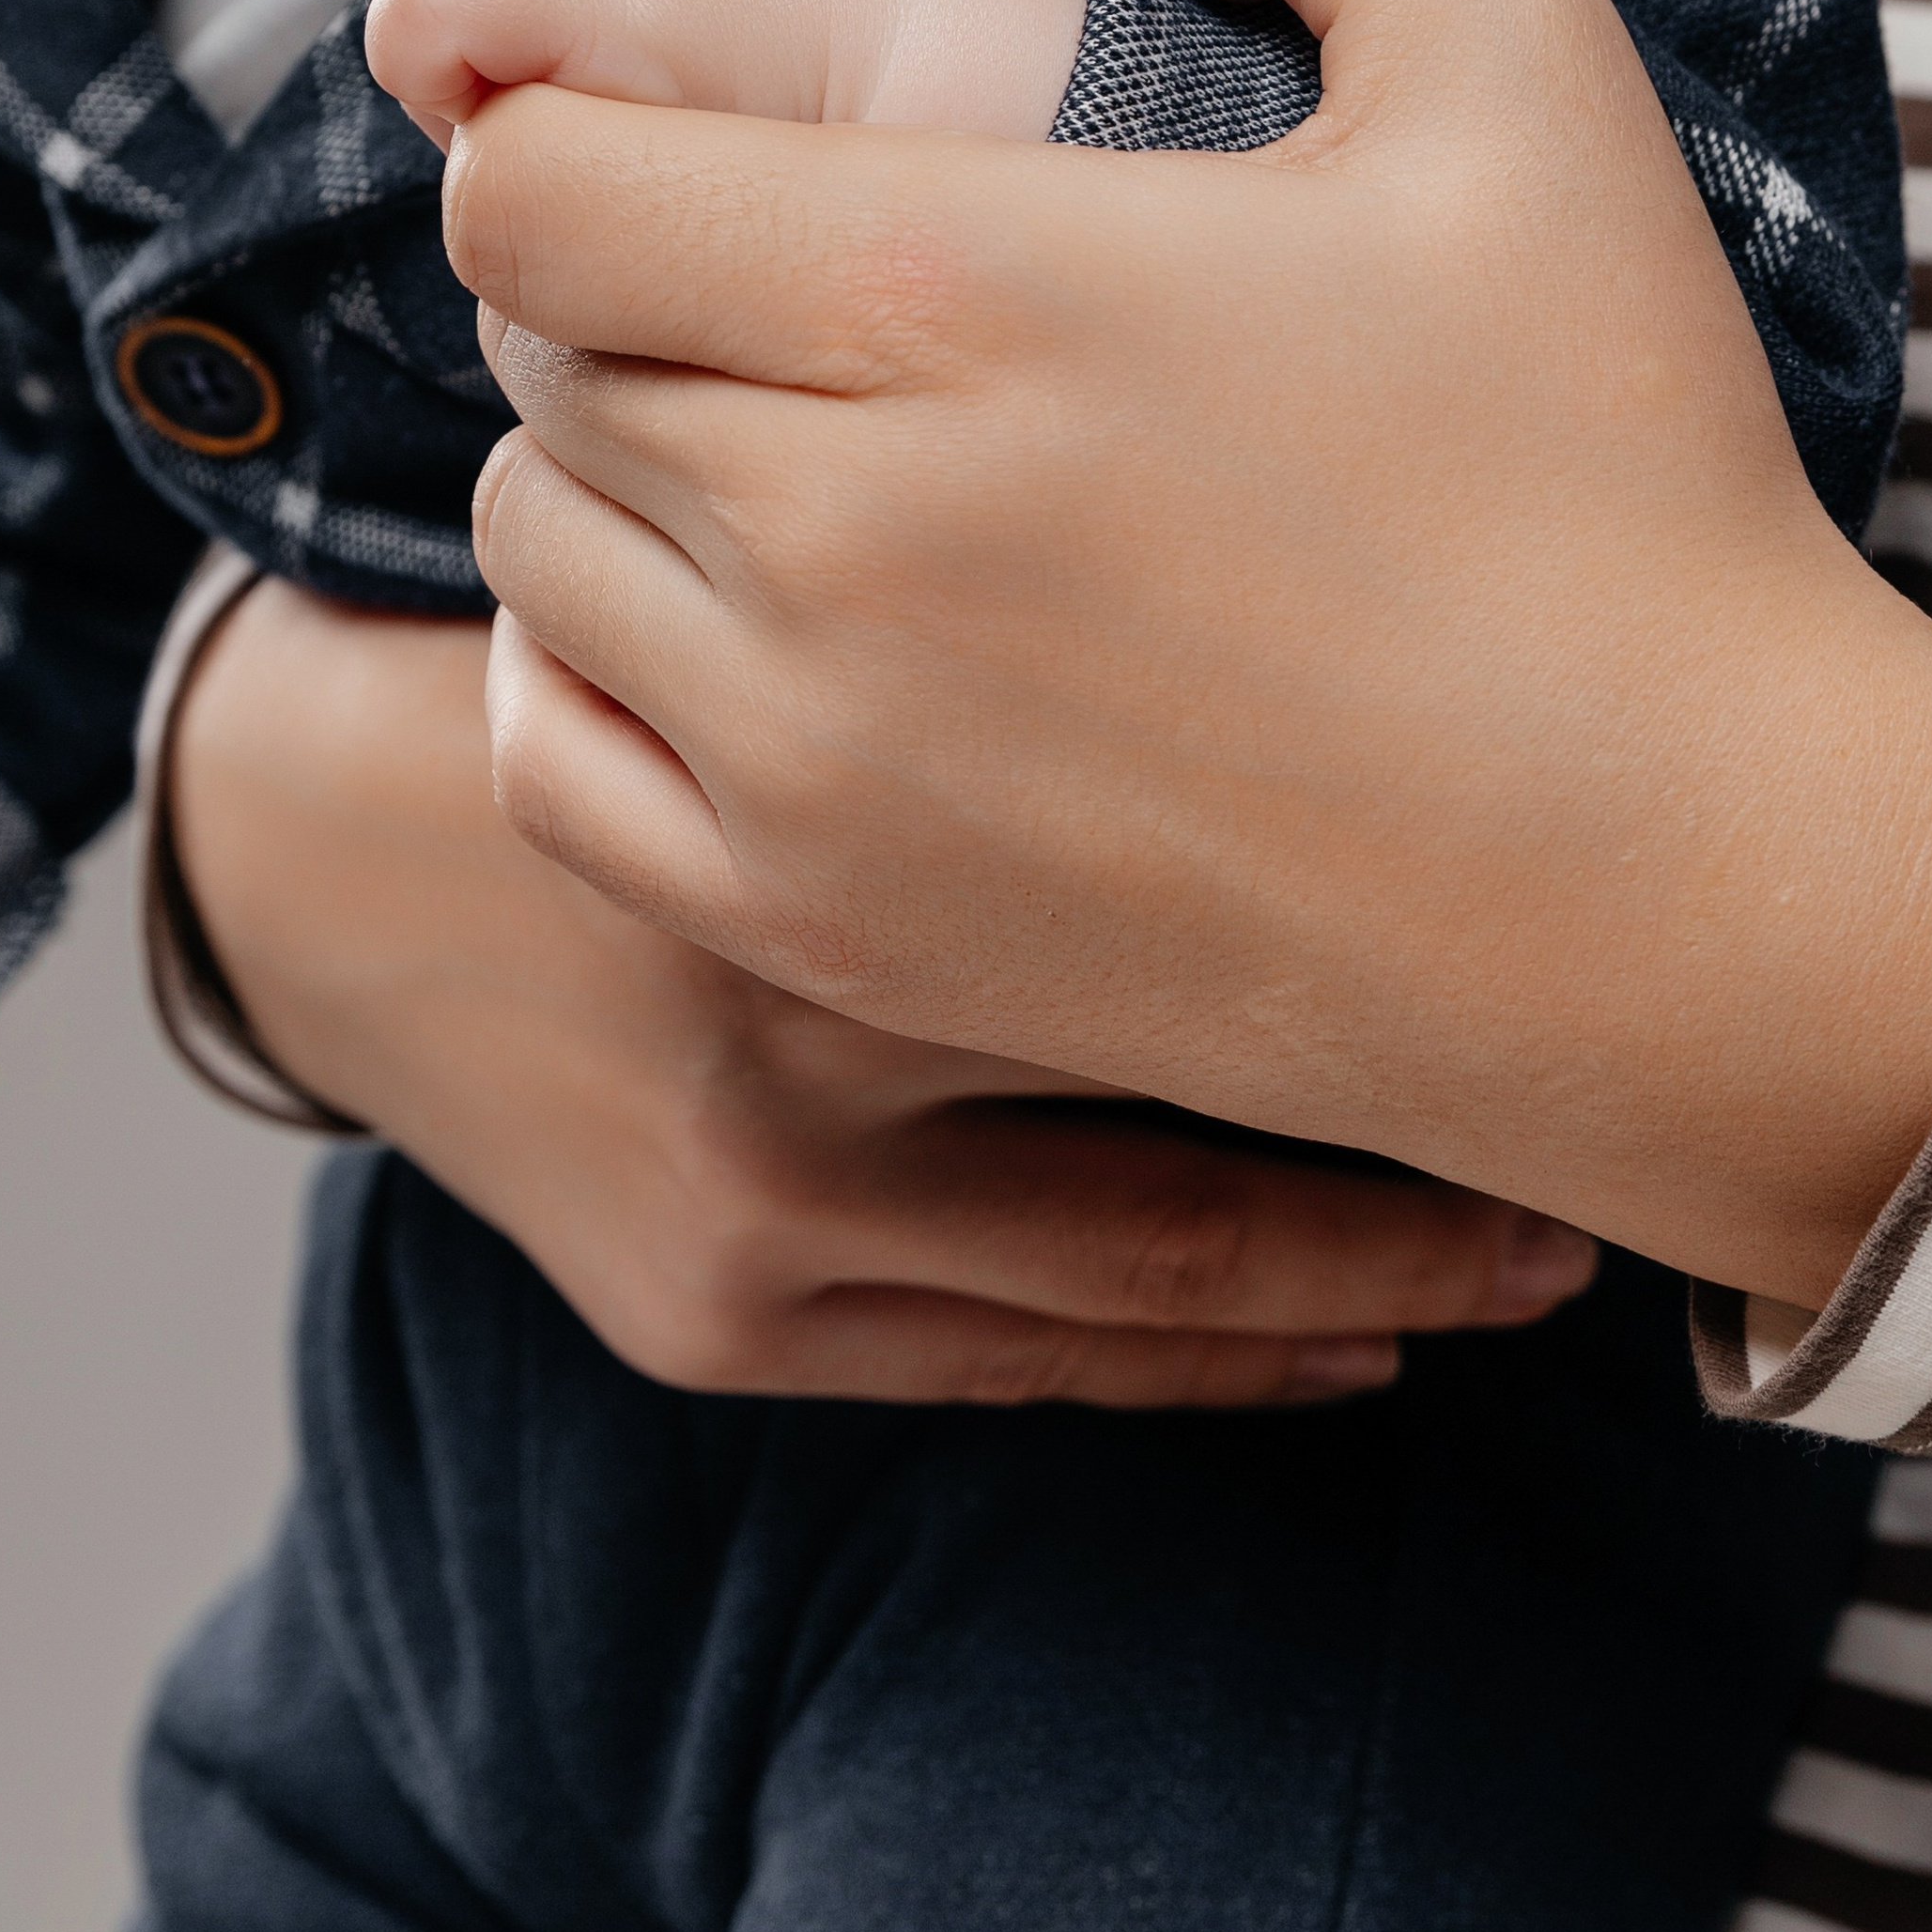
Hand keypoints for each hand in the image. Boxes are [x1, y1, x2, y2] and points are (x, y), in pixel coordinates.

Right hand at [169, 578, 1595, 1405]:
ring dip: (1355, 1285)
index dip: (1414, 933)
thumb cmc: (608, 660)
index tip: (1576, 910)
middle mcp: (801, 1034)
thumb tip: (1313, 600)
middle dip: (1428, 1142)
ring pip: (1133, 1288)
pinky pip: (1008, 1365)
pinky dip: (1190, 1365)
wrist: (328, 841)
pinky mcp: (707, 1315)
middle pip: (1196, 1121)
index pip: (1200, 906)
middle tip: (1602, 1136)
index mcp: (839, 813)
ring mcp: (752, 1210)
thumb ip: (1018, 597)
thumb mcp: (792, 566)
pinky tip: (1340, 1348)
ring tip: (1524, 1261)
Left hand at [449, 0, 1931, 1313]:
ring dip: (615, 476)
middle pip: (536, 355)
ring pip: (537, 549)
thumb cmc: (1608, 478)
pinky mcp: (831, 932)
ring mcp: (813, 760)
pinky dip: (589, 681)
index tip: (682, 152)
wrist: (1681, 887)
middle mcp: (831, 533)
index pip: (537, 185)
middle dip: (628, 294)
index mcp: (948, 294)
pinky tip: (728, 644)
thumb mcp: (1523, 68)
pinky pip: (554, 771)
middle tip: (790, 301)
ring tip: (784, 461)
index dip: (571, 136)